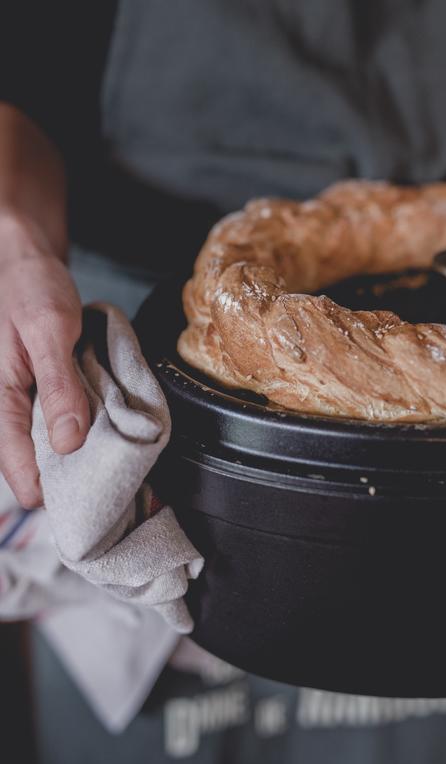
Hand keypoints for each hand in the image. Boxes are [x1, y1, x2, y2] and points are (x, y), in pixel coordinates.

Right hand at [0, 210, 89, 506]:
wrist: (27, 258)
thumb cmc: (30, 287)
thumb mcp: (48, 331)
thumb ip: (58, 386)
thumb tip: (68, 444)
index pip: (17, 468)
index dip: (51, 491)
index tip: (89, 505)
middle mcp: (7, 408)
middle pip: (36, 462)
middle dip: (72, 474)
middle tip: (113, 482)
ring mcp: (25, 401)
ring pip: (51, 444)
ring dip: (81, 450)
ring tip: (117, 457)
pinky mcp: (42, 391)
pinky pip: (62, 420)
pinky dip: (84, 425)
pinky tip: (109, 424)